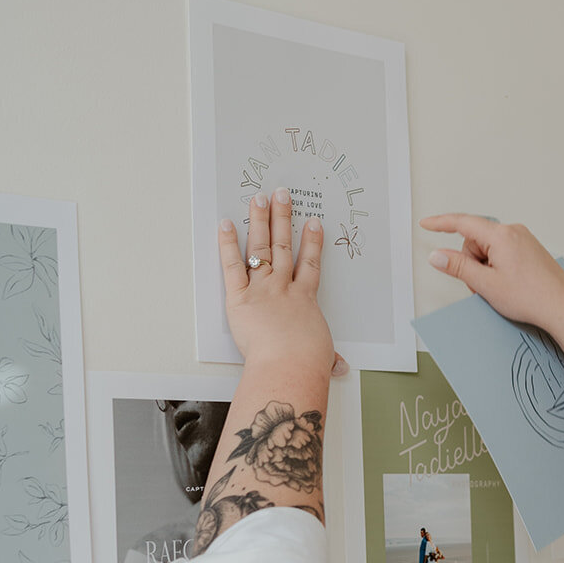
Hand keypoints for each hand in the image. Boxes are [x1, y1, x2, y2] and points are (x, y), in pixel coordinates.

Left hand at [219, 190, 343, 376]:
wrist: (289, 365)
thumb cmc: (306, 362)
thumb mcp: (322, 356)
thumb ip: (328, 356)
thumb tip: (338, 366)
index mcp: (305, 300)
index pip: (309, 265)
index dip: (312, 242)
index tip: (312, 223)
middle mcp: (283, 288)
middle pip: (284, 246)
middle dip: (282, 218)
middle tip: (281, 196)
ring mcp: (262, 288)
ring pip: (261, 247)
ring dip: (260, 221)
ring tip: (259, 199)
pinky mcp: (239, 297)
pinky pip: (232, 265)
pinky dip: (227, 244)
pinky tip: (225, 225)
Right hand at [421, 214, 563, 350]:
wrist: (562, 308)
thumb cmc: (532, 297)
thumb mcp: (486, 284)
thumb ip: (458, 267)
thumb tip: (437, 256)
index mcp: (502, 235)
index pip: (462, 223)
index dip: (441, 224)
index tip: (426, 224)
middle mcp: (514, 232)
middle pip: (475, 240)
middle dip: (472, 262)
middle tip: (483, 284)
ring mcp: (524, 240)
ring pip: (488, 249)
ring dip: (485, 268)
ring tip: (500, 287)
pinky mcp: (530, 250)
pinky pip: (502, 253)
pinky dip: (497, 267)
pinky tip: (508, 284)